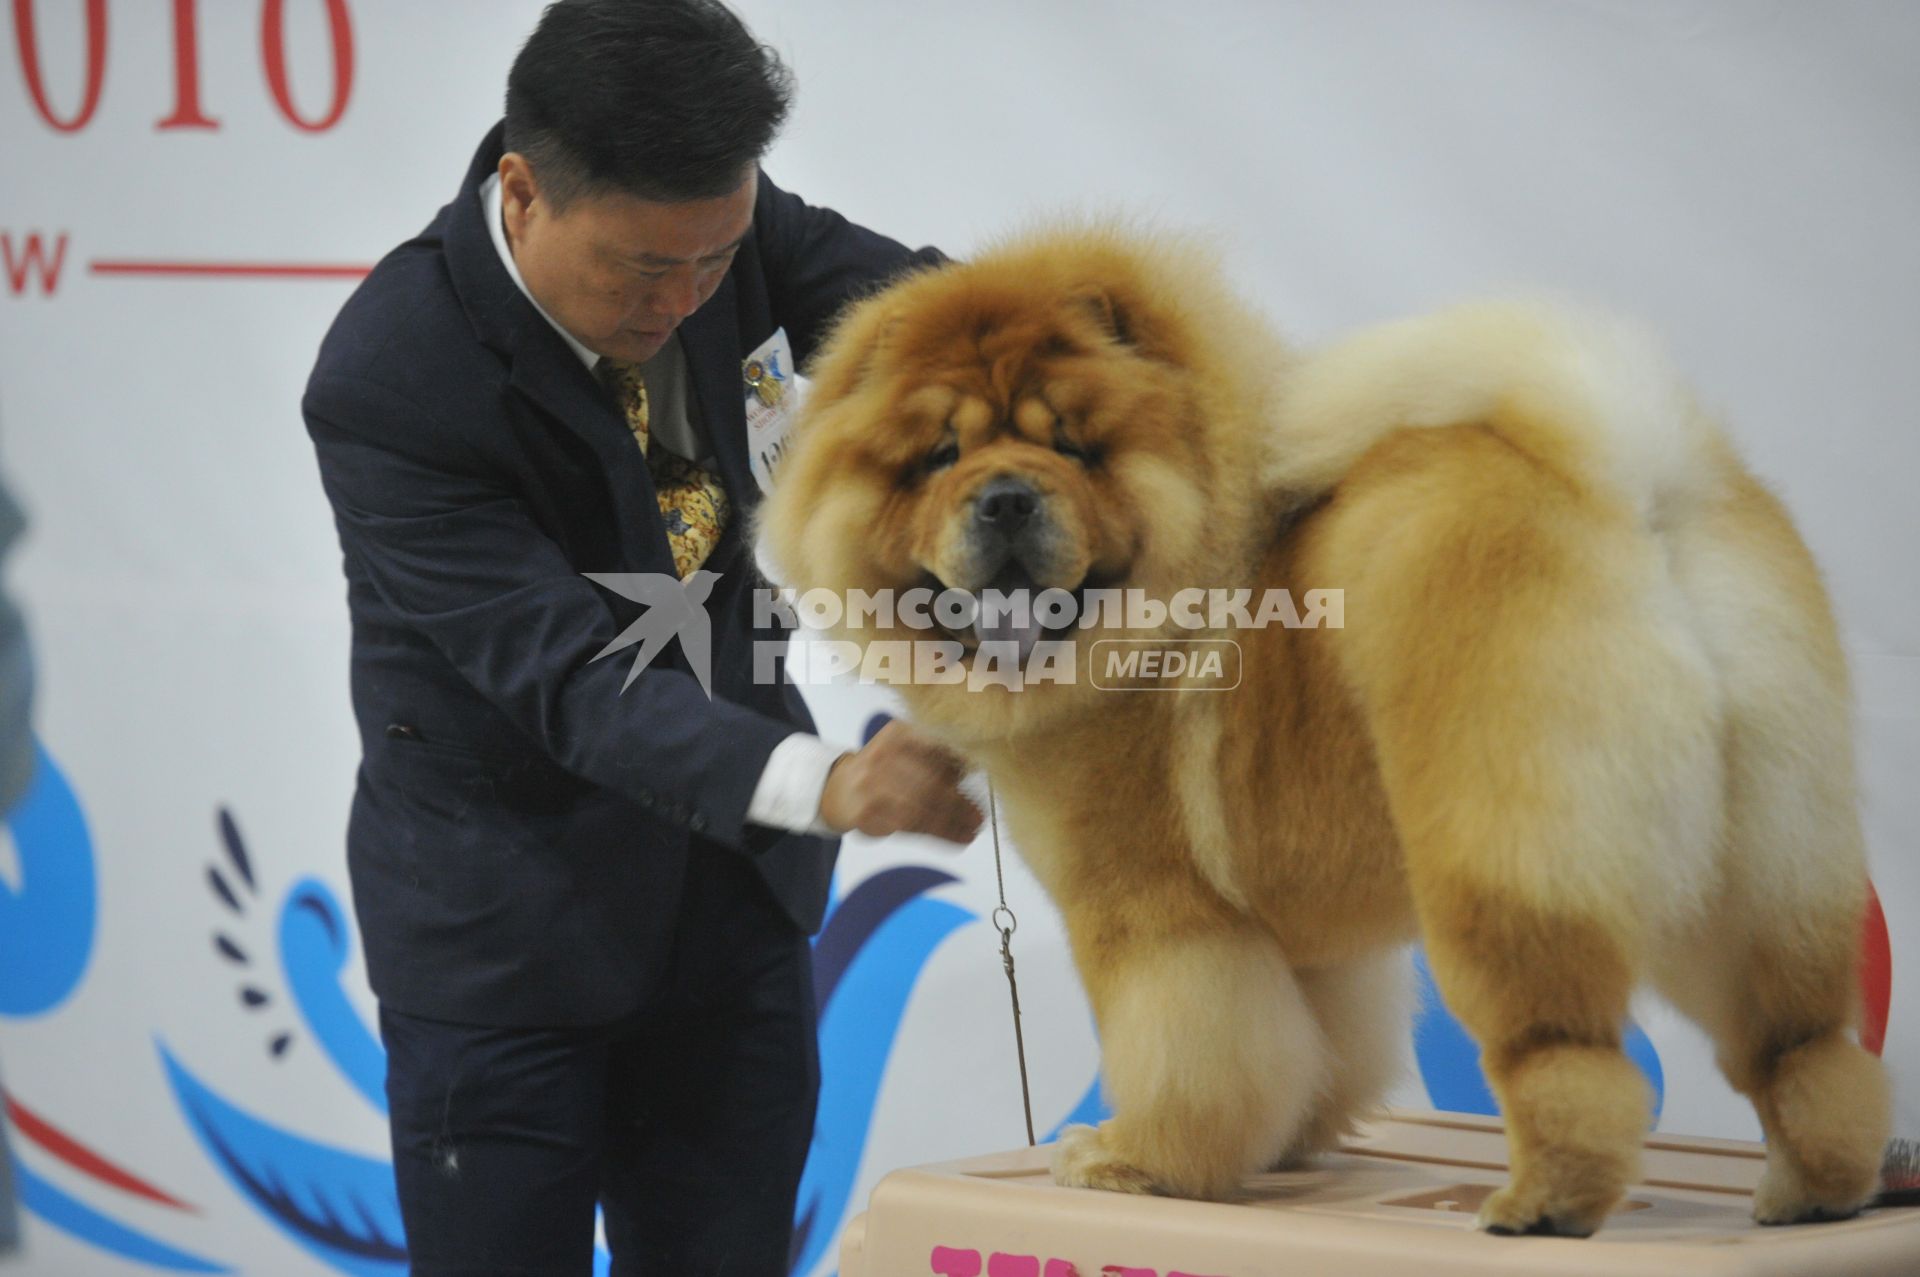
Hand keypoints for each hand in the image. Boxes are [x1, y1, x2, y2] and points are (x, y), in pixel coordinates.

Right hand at [817, 720, 981, 844]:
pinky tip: (956, 838)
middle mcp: (882, 754)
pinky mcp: (866, 812)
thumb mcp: (908, 752)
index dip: (964, 768)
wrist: (837, 789)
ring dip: (952, 823)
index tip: (984, 784)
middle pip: (930, 782)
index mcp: (898, 733)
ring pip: (921, 808)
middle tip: (981, 817)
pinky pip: (908, 827)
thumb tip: (979, 768)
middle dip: (960, 802)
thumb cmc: (885, 771)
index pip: (937, 749)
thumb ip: (940, 759)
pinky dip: (938, 834)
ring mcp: (870, 784)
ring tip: (972, 832)